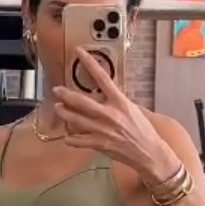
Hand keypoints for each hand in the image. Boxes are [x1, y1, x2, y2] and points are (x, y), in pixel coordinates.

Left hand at [52, 53, 181, 190]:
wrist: (148, 153)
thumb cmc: (144, 131)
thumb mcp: (135, 110)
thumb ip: (120, 102)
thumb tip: (110, 94)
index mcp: (120, 102)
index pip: (102, 77)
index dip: (89, 63)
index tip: (79, 52)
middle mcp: (109, 114)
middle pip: (81, 101)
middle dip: (65, 95)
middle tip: (56, 90)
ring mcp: (102, 130)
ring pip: (75, 120)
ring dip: (64, 114)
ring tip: (59, 109)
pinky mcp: (99, 144)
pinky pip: (78, 141)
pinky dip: (71, 138)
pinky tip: (68, 136)